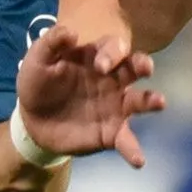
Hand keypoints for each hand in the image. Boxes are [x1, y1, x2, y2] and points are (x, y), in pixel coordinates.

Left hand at [13, 23, 164, 167]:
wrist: (32, 119)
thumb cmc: (38, 83)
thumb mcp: (37, 60)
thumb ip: (52, 43)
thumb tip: (72, 32)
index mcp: (96, 58)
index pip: (113, 48)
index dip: (112, 52)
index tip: (102, 65)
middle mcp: (112, 80)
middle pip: (133, 68)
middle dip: (142, 65)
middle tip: (146, 68)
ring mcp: (114, 106)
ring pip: (138, 101)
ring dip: (150, 100)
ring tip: (159, 102)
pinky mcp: (111, 132)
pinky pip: (126, 139)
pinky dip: (133, 149)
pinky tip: (138, 160)